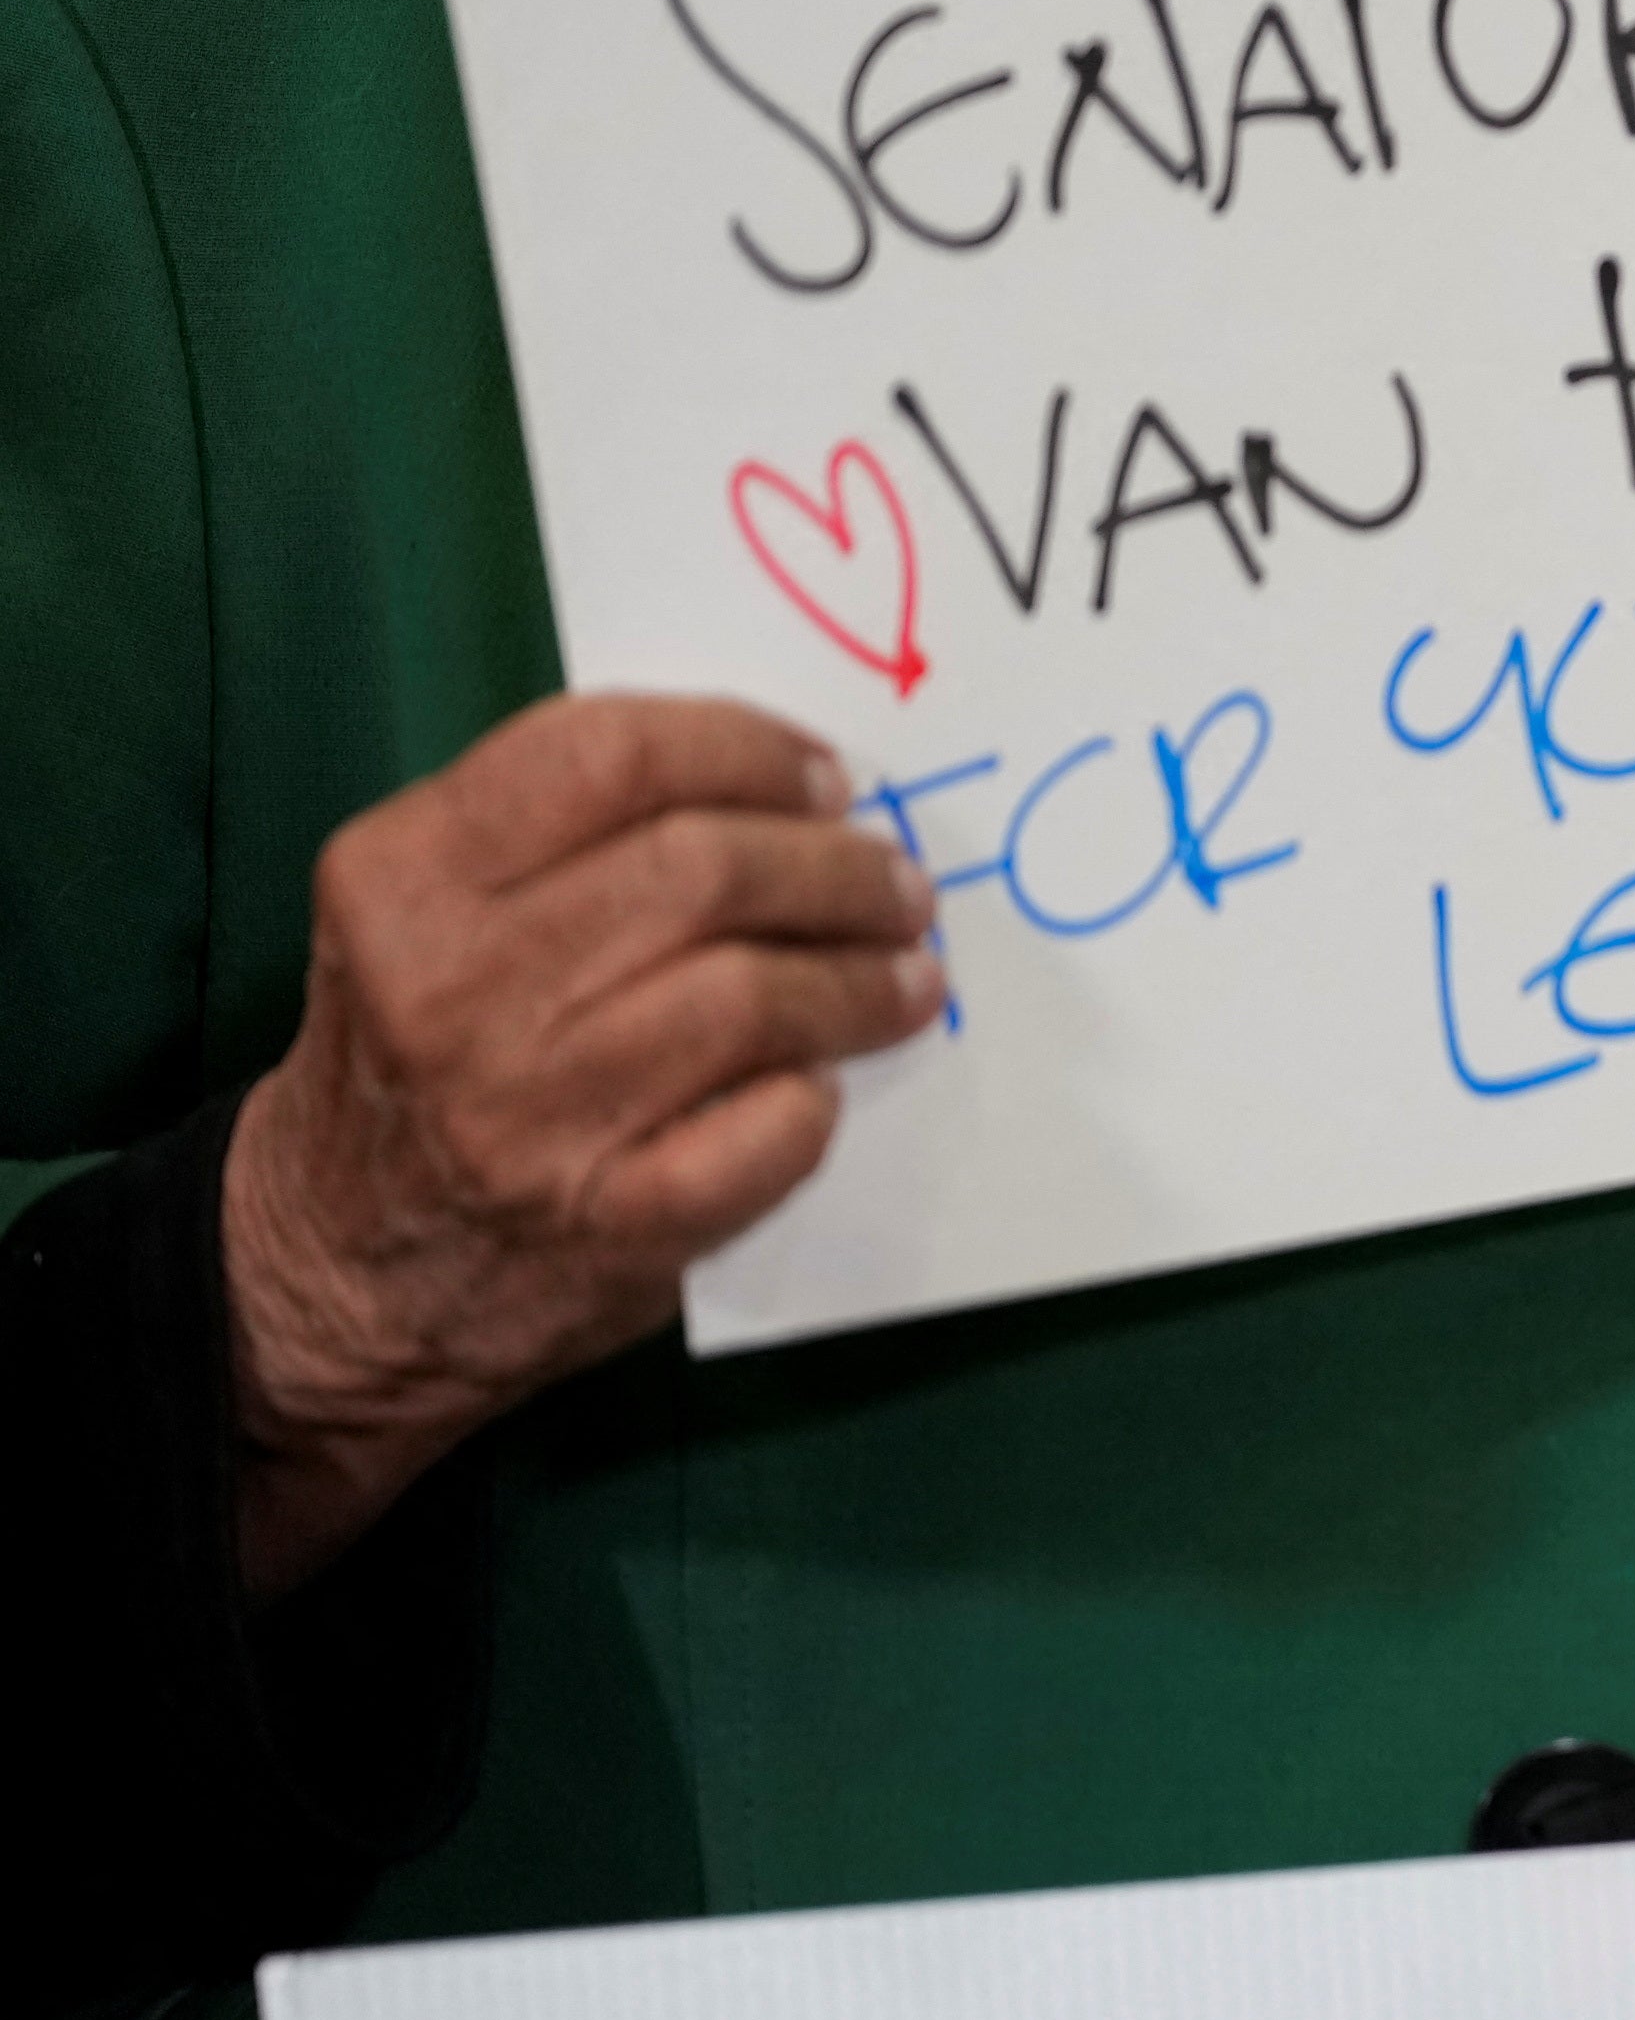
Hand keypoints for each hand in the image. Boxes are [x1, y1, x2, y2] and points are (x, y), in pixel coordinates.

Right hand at [223, 694, 941, 1589]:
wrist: (341, 1269)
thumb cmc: (414, 1064)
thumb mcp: (422, 917)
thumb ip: (558, 838)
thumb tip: (780, 794)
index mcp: (401, 878)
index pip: (605, 757)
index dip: (745, 750)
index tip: (825, 778)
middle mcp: (450, 987)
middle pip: (700, 869)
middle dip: (835, 867)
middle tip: (896, 886)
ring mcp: (527, 1114)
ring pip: (749, 995)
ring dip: (861, 978)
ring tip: (908, 974)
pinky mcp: (609, 1224)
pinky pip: (768, 1133)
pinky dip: (816, 1101)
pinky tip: (824, 1086)